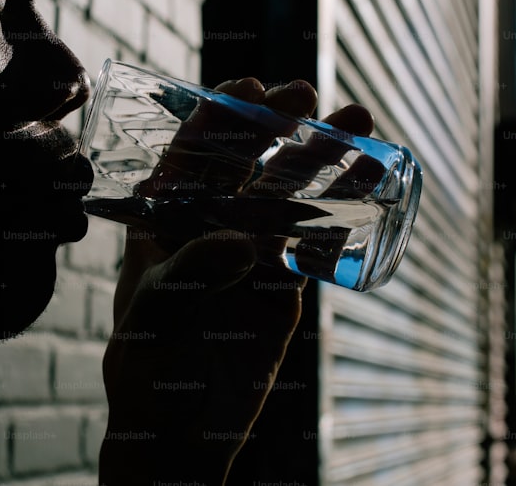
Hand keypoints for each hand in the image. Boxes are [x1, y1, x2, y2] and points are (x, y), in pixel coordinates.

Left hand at [99, 78, 373, 484]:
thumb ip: (186, 276)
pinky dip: (341, 210)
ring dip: (321, 157)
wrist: (180, 428)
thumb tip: (238, 242)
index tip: (248, 87)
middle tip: (306, 92)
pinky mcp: (283, 282)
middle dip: (277, 123)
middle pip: (247, 161)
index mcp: (164, 218)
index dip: (218, 116)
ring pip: (289, 193)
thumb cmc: (146, 364)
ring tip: (359, 123)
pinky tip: (368, 181)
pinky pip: (315, 238)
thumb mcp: (153, 314)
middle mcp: (208, 224)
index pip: (189, 154)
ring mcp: (250, 250)